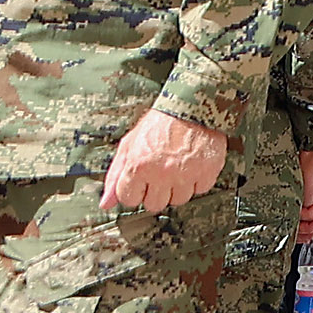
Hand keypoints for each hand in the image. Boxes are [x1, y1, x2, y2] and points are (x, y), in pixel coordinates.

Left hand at [101, 109, 230, 212]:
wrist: (192, 107)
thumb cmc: (160, 124)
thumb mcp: (129, 145)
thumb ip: (115, 176)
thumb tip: (106, 203)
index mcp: (138, 167)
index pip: (130, 199)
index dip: (135, 189)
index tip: (142, 180)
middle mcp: (161, 174)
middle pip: (154, 204)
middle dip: (156, 191)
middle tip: (161, 173)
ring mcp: (185, 175)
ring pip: (178, 200)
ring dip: (178, 187)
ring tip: (178, 168)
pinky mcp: (206, 172)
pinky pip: (200, 190)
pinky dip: (197, 180)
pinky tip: (193, 166)